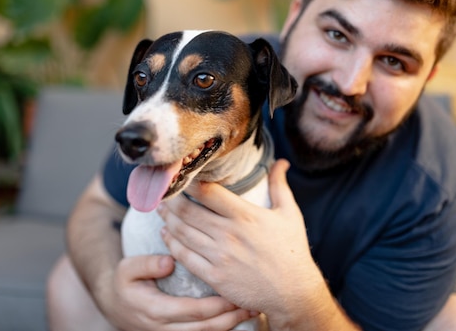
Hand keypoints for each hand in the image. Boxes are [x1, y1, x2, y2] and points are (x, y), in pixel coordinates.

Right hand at [97, 254, 256, 330]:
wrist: (115, 307)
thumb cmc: (125, 284)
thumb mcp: (127, 268)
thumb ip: (146, 264)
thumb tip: (169, 262)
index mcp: (154, 311)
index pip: (191, 311)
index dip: (215, 306)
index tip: (234, 295)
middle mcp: (163, 329)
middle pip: (203, 329)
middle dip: (230, 318)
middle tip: (251, 305)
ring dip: (229, 327)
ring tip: (251, 312)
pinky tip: (236, 320)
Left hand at [158, 159, 323, 317]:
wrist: (294, 293)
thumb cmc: (292, 251)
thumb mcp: (289, 214)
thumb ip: (279, 185)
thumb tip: (280, 162)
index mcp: (245, 215)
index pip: (207, 192)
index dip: (190, 182)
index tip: (182, 176)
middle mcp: (229, 234)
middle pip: (188, 211)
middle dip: (171, 200)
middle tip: (163, 193)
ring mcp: (220, 256)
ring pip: (182, 232)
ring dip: (168, 219)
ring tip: (161, 210)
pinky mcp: (214, 277)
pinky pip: (185, 257)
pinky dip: (171, 244)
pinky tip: (167, 235)